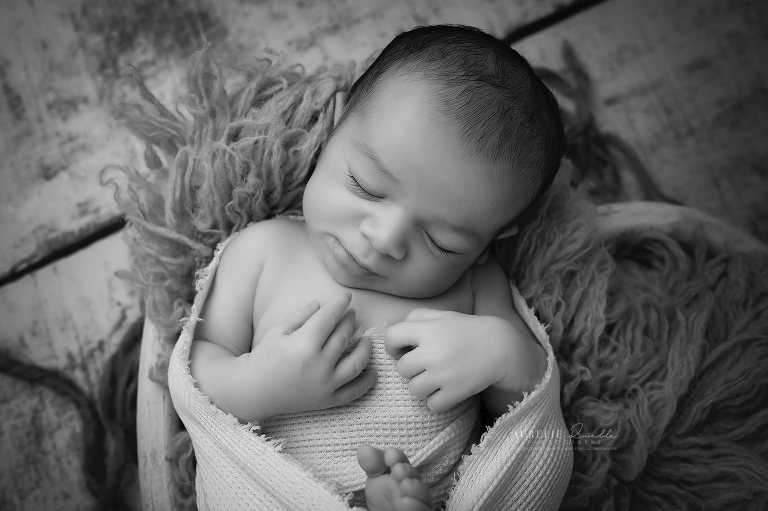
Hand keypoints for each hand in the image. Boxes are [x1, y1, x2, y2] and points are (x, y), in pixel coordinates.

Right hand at [244, 292, 375, 419]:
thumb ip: (301, 315)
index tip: (347, 296)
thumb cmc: (263, 357)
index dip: (340, 304)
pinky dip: (366, 383)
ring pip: (355, 364)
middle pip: (343, 337)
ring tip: (367, 340)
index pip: (329, 318)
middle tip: (352, 315)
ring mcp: (324, 384)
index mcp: (304, 343)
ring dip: (365, 350)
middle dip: (350, 322)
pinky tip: (372, 372)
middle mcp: (318, 364)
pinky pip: (353, 393)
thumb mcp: (278, 330)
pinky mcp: (326, 400)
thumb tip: (321, 304)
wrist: (253, 390)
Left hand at [385, 309, 521, 411]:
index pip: (392, 337)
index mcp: (427, 329)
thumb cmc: (468, 330)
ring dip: (423, 387)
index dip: (393, 346)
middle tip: (427, 366)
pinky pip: (432, 405)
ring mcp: (443, 374)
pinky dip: (438, 402)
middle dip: (412, 369)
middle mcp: (432, 352)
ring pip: (414, 390)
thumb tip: (394, 334)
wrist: (501, 347)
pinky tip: (448, 391)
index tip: (402, 350)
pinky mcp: (455, 392)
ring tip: (437, 380)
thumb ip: (418, 317)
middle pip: (402, 369)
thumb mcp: (443, 316)